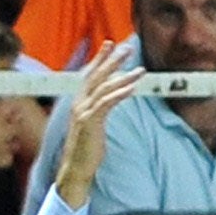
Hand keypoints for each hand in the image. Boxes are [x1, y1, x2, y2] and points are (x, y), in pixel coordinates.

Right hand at [53, 39, 144, 210]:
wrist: (76, 169)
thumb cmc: (87, 150)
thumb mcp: (93, 126)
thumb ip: (99, 111)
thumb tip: (110, 101)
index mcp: (79, 102)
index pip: (90, 75)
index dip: (100, 59)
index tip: (110, 44)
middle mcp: (79, 103)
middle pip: (96, 75)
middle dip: (112, 60)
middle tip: (127, 47)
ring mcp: (83, 111)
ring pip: (104, 87)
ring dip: (122, 76)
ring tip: (139, 69)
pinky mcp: (90, 122)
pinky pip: (106, 103)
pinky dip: (120, 93)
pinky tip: (132, 87)